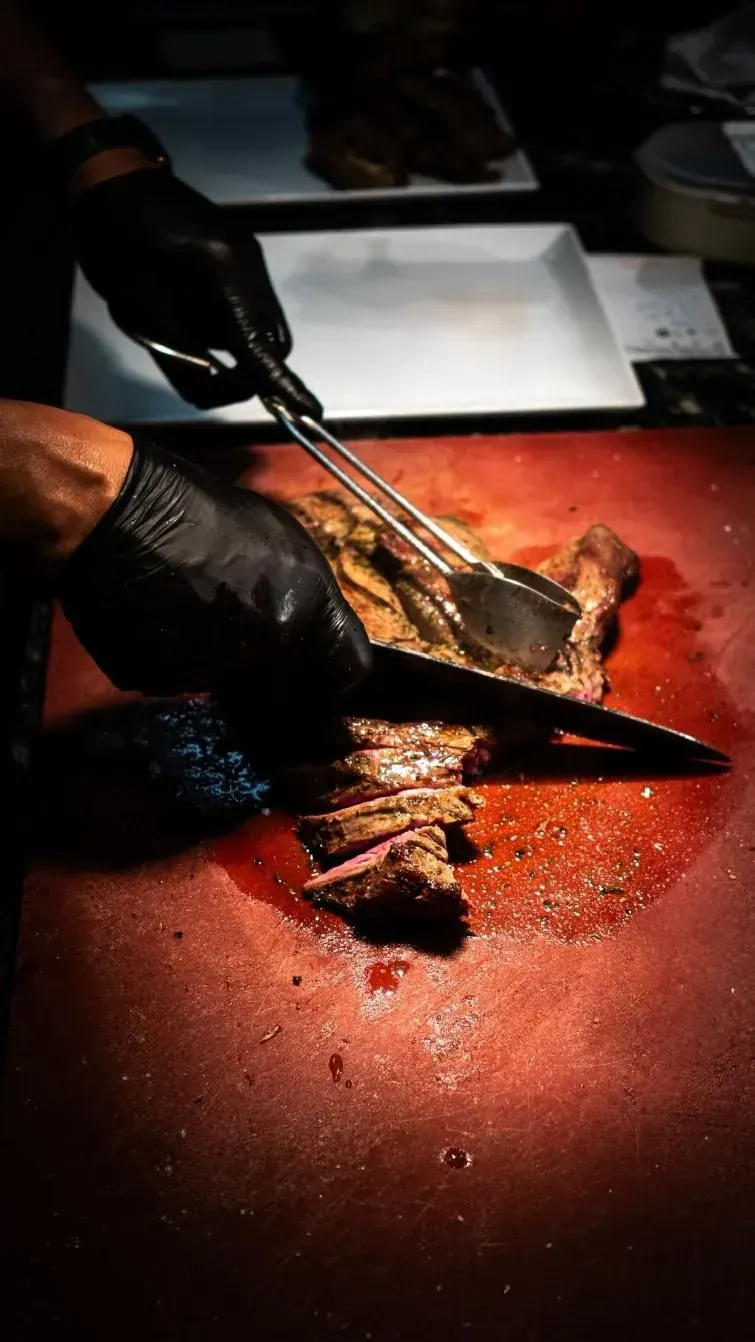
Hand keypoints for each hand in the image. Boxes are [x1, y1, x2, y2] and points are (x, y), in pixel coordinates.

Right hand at [57, 435, 370, 698]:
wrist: (116, 515)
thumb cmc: (197, 511)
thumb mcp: (280, 536)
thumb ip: (311, 593)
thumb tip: (318, 630)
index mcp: (304, 605)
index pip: (349, 670)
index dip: (335, 672)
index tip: (321, 666)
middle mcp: (265, 645)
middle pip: (285, 685)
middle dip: (271, 666)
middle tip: (239, 627)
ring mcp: (211, 669)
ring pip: (227, 684)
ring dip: (217, 660)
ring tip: (189, 610)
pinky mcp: (160, 681)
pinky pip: (177, 680)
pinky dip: (172, 659)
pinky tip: (159, 620)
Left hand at [72, 166, 320, 416]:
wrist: (115, 182)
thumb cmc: (118, 247)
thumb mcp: (141, 313)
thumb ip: (184, 361)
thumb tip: (219, 391)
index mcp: (221, 274)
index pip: (257, 346)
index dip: (282, 386)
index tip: (311, 415)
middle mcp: (250, 265)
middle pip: (270, 340)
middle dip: (245, 364)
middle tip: (196, 360)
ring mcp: (252, 257)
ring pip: (259, 326)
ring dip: (229, 339)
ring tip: (179, 312)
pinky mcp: (246, 254)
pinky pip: (251, 305)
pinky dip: (227, 319)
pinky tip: (189, 299)